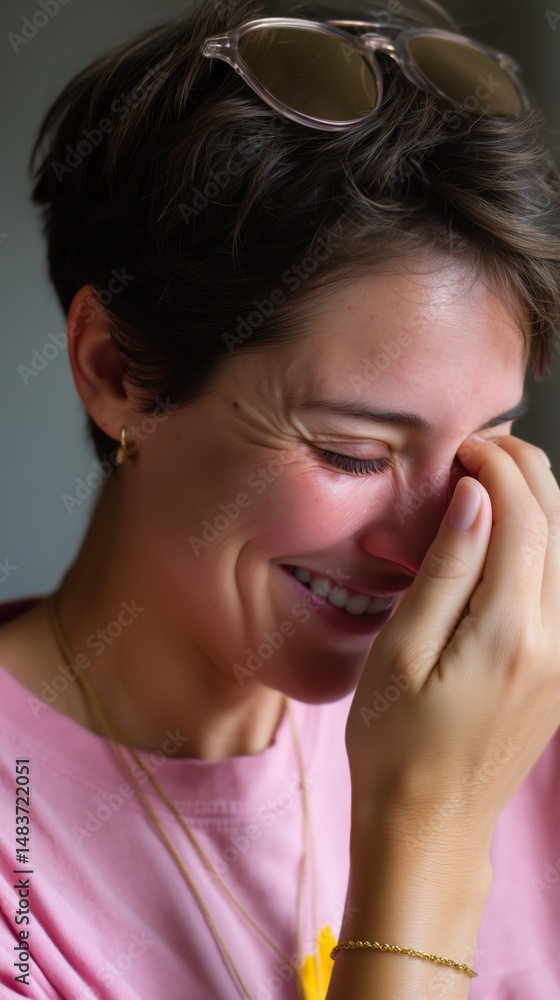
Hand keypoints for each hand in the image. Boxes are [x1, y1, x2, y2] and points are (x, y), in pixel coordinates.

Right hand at [345, 434, 559, 863]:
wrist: (431, 826)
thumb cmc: (396, 746)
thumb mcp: (401, 653)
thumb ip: (445, 571)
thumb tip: (475, 498)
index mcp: (509, 633)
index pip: (523, 518)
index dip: (497, 468)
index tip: (462, 447)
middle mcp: (555, 641)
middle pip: (559, 525)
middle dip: (526, 470)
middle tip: (482, 447)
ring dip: (540, 501)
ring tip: (496, 475)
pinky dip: (545, 541)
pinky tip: (514, 531)